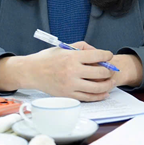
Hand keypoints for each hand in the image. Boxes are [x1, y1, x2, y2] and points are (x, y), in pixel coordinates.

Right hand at [0, 42, 117, 100]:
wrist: (32, 72)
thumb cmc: (48, 58)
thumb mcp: (64, 47)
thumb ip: (82, 47)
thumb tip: (97, 52)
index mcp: (72, 57)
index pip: (97, 55)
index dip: (107, 55)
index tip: (109, 56)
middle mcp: (72, 71)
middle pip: (100, 72)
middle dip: (109, 71)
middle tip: (111, 70)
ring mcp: (71, 85)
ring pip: (97, 87)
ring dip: (108, 85)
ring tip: (111, 82)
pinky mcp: (68, 95)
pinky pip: (88, 97)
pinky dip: (99, 96)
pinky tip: (104, 93)